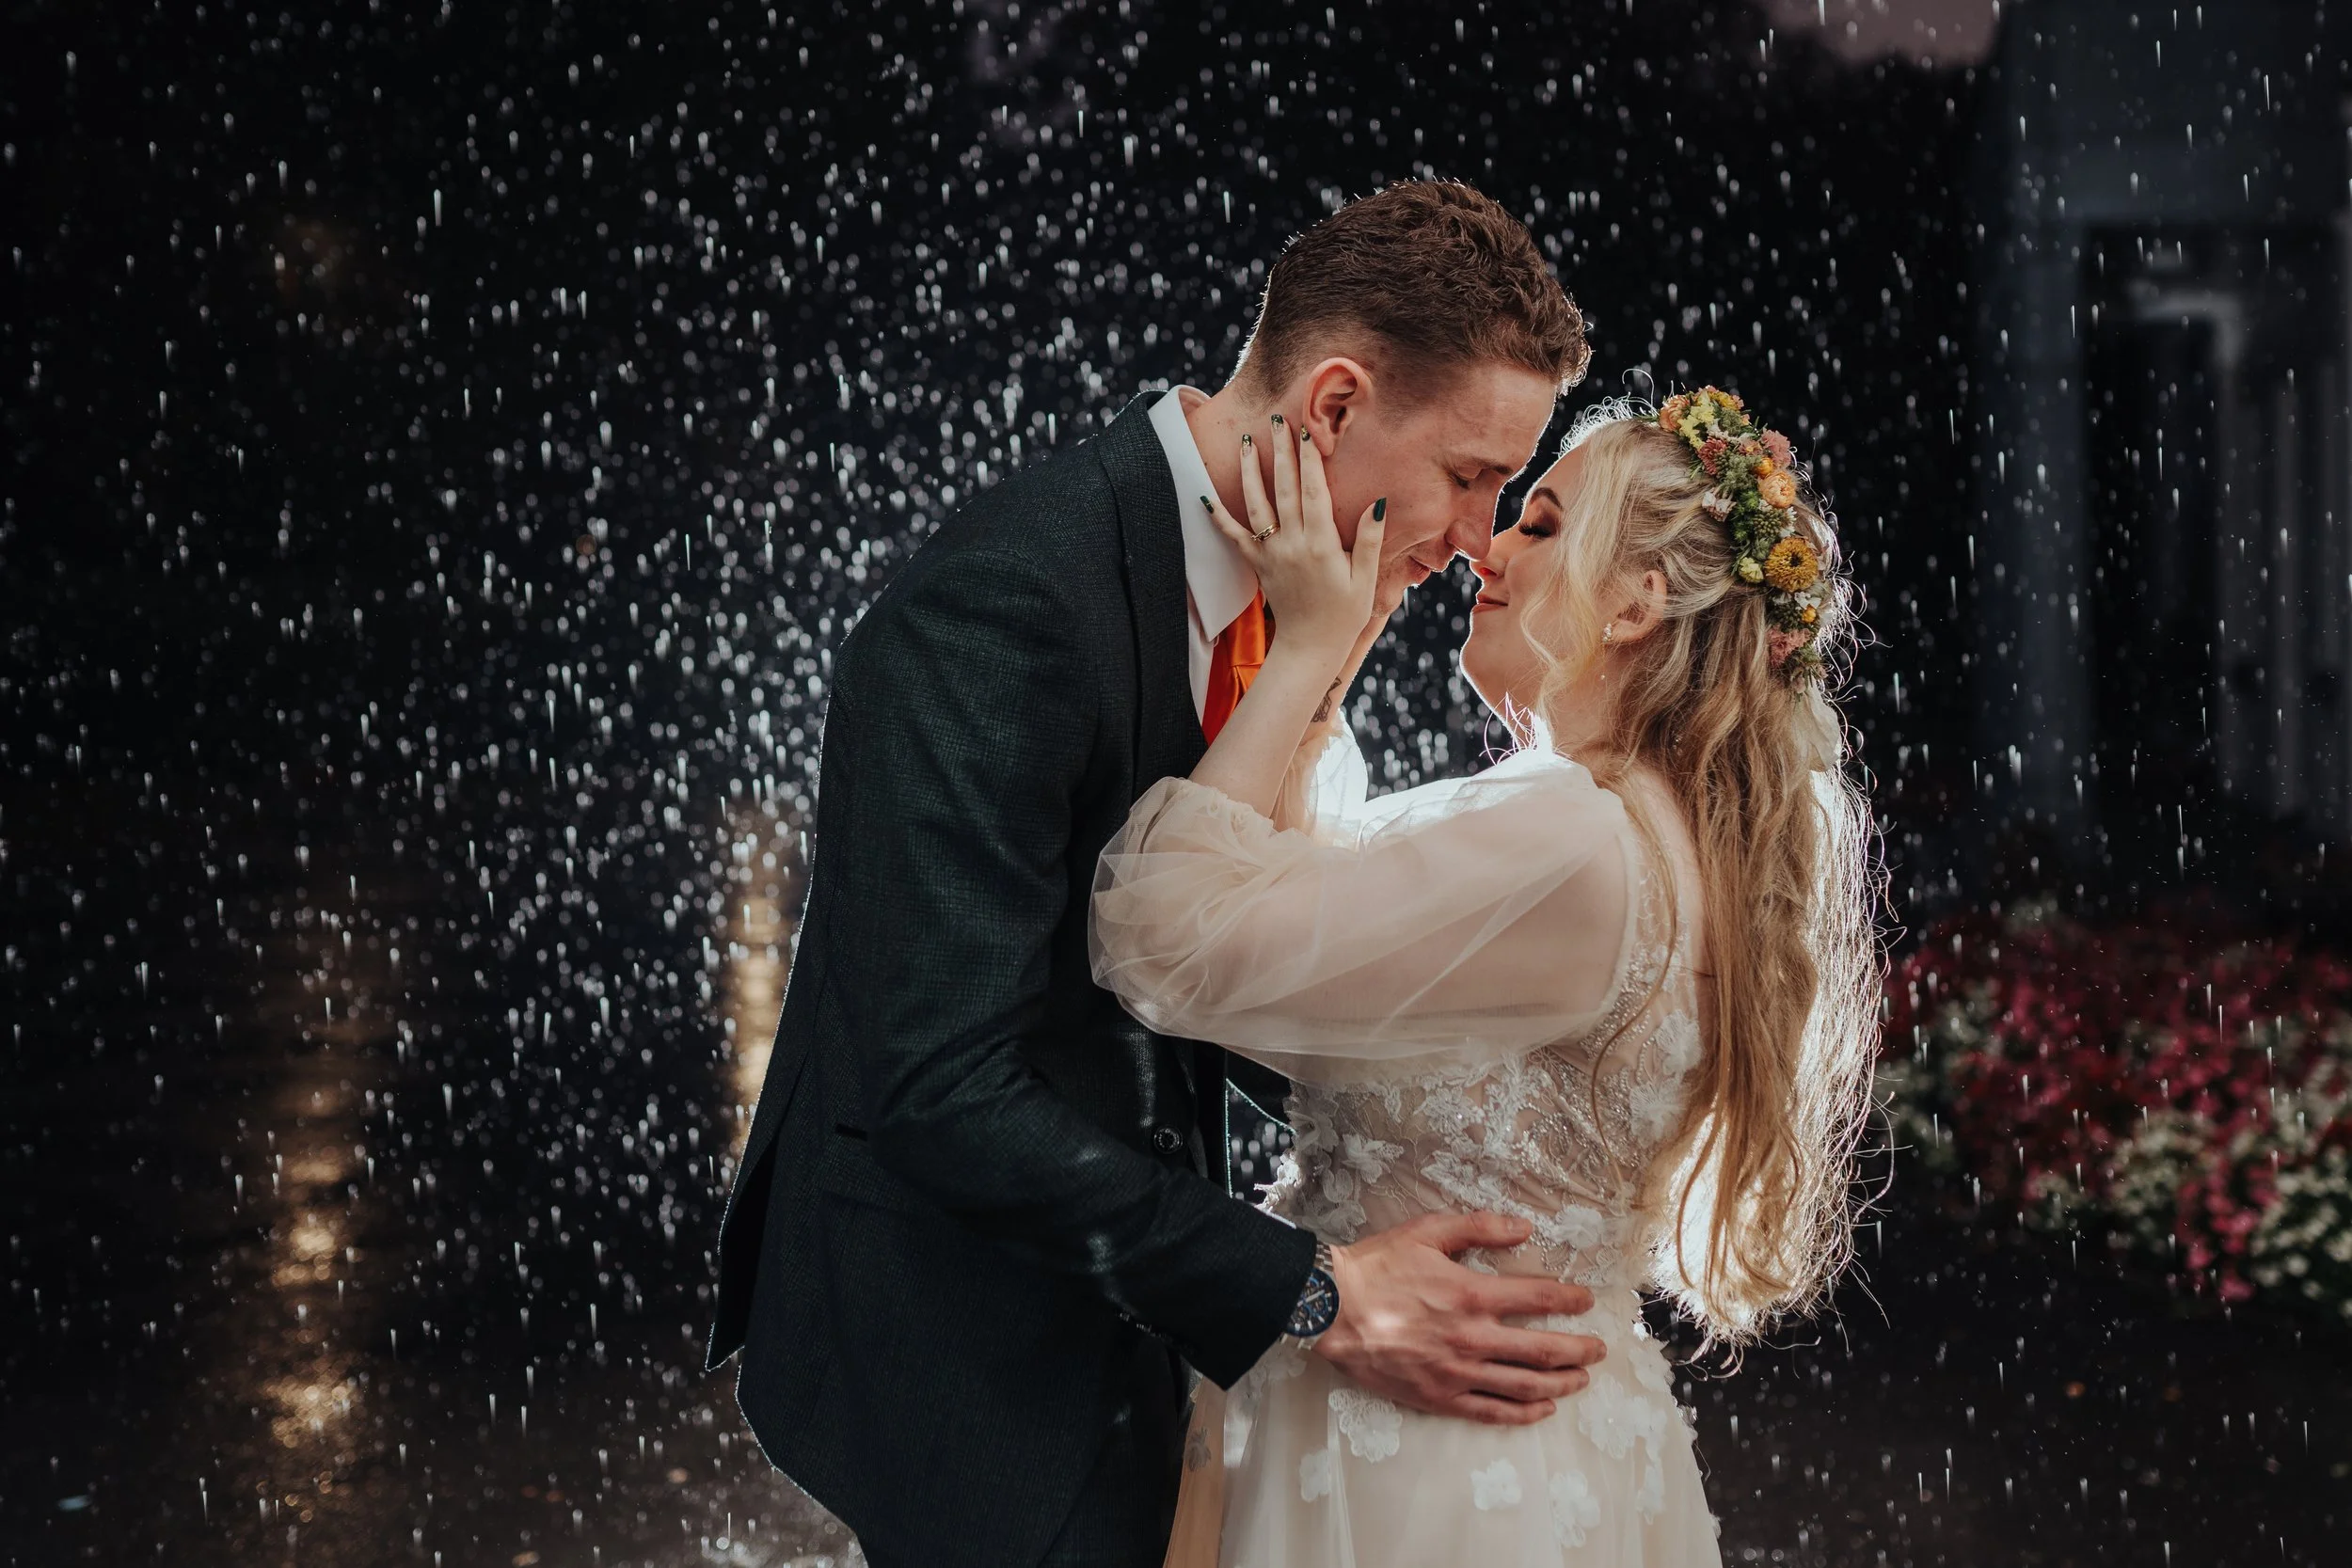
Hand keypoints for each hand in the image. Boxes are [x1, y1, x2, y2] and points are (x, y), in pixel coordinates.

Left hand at [1202, 414, 1384, 658]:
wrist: (1310, 649)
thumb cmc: (1344, 615)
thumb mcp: (1366, 580)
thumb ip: (1369, 540)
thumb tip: (1377, 503)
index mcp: (1322, 543)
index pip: (1313, 490)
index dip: (1310, 458)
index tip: (1307, 430)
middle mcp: (1292, 543)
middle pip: (1283, 488)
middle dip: (1280, 451)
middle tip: (1276, 419)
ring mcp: (1270, 553)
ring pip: (1256, 504)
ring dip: (1249, 470)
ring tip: (1245, 441)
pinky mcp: (1257, 565)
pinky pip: (1233, 536)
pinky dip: (1218, 515)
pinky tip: (1205, 495)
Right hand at [1311, 1211, 1606, 1425]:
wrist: (1331, 1309)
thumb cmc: (1378, 1268)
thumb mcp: (1427, 1232)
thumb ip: (1479, 1227)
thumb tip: (1524, 1228)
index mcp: (1474, 1294)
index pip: (1540, 1298)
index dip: (1571, 1299)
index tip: (1587, 1300)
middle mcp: (1474, 1337)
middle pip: (1544, 1349)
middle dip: (1580, 1349)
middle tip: (1599, 1349)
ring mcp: (1459, 1372)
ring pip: (1525, 1384)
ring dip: (1561, 1382)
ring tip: (1581, 1380)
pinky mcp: (1440, 1397)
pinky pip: (1491, 1411)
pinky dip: (1522, 1413)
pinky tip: (1542, 1409)